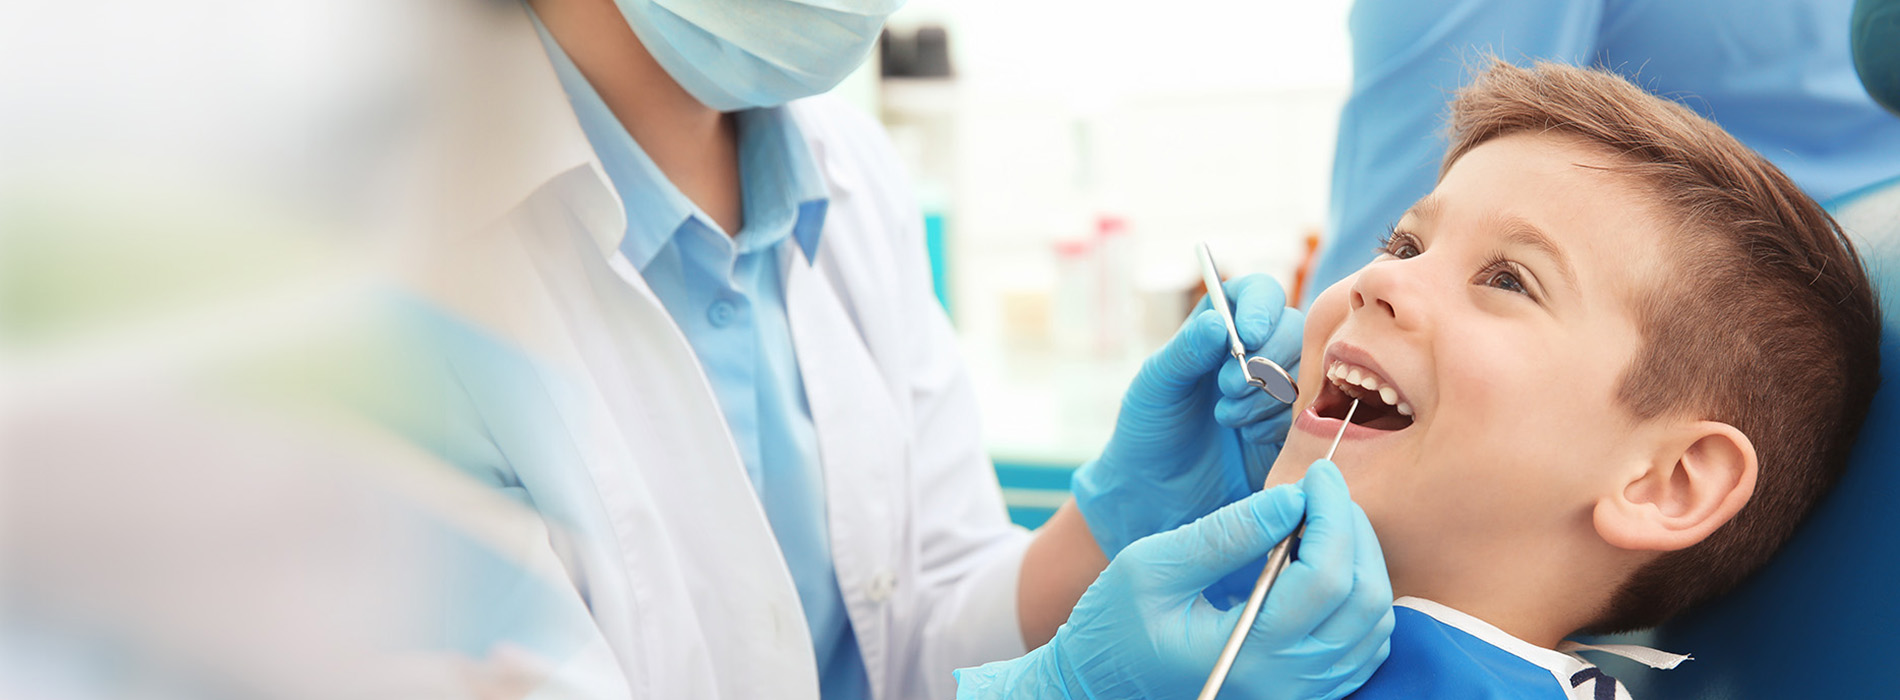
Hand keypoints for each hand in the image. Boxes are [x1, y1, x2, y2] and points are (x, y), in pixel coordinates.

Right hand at [957, 461, 1393, 699]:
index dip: (1331, 515)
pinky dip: (1360, 599)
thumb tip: (1291, 499)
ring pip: (1374, 625)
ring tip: (1324, 523)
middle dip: (1353, 531)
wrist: (1097, 688)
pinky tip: (1326, 566)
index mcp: (1249, 653)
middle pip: (1364, 600)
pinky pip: (1363, 648)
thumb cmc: (1114, 628)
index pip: (1325, 578)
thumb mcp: (1153, 567)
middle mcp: (1287, 683)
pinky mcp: (1304, 694)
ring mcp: (1301, 695)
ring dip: (1363, 563)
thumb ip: (1225, 534)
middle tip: (1323, 492)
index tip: (1315, 474)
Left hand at [1073, 274, 1304, 558]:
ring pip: (1305, 371)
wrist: (1156, 495)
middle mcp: (1256, 351)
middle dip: (1263, 359)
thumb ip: (1185, 351)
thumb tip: (1217, 322)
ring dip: (1267, 394)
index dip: (1260, 308)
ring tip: (1227, 418)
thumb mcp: (1156, 385)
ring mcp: (1279, 390)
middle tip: (1226, 388)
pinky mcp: (1293, 428)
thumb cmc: (1148, 430)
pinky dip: (1278, 422)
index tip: (1247, 335)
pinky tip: (1248, 438)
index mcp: (1221, 327)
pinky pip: (1308, 414)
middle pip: (1293, 330)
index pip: (1259, 294)